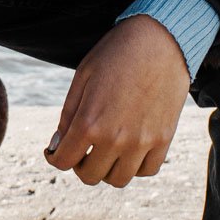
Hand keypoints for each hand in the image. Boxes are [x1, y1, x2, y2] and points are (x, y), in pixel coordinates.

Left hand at [43, 16, 192, 186]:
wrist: (161, 39)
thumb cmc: (116, 54)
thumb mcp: (82, 78)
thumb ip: (68, 116)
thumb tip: (58, 147)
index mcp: (90, 123)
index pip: (63, 162)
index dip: (55, 158)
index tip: (57, 151)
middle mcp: (116, 138)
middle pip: (90, 176)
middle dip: (80, 164)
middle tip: (82, 148)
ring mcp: (142, 142)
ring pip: (119, 179)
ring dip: (107, 168)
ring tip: (106, 149)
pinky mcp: (164, 139)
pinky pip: (146, 170)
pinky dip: (135, 165)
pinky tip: (129, 148)